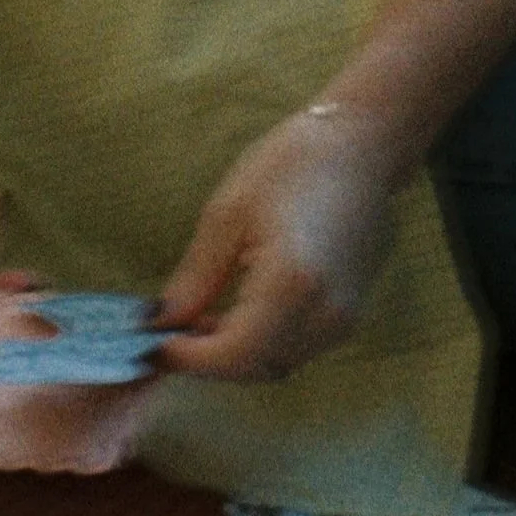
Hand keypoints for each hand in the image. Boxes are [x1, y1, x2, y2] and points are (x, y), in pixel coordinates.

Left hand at [152, 105, 404, 383]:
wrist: (362, 148)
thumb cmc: (292, 165)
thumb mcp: (227, 214)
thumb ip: (194, 280)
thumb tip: (157, 323)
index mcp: (291, 284)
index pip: (233, 355)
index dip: (188, 358)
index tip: (153, 344)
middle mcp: (325, 313)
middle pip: (254, 367)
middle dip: (208, 359)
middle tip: (170, 330)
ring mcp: (344, 318)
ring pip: (276, 363)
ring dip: (236, 354)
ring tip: (201, 318)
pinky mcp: (350, 314)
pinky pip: (297, 347)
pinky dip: (263, 342)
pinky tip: (240, 311)